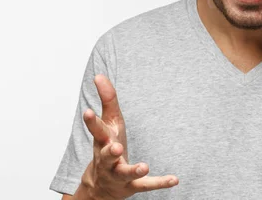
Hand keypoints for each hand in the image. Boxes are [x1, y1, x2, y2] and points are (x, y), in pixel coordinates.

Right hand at [76, 74, 178, 199]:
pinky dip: (160, 182)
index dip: (91, 121)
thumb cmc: (107, 146)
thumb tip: (99, 75)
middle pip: (105, 154)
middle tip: (115, 147)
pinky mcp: (132, 185)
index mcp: (103, 141)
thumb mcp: (109, 122)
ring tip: (144, 166)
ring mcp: (119, 173)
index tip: (88, 111)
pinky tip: (174, 179)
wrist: (101, 185)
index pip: (96, 129)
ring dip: (134, 169)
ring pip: (124, 172)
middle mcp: (107, 159)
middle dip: (109, 152)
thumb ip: (107, 99)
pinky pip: (146, 185)